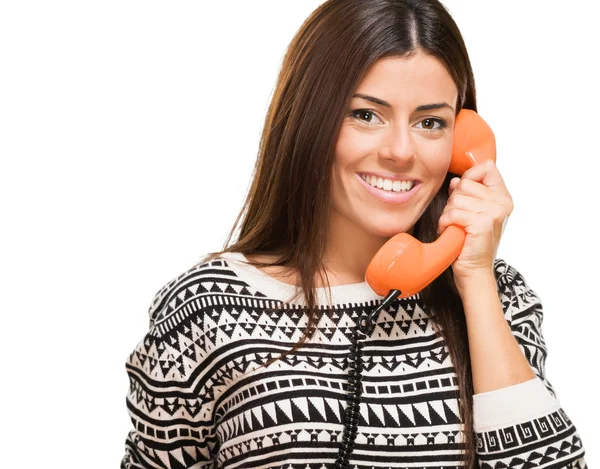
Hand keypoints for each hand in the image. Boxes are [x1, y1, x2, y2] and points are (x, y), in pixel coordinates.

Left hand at [437, 159, 512, 282]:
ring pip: (456, 198)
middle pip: (465, 183)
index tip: (464, 195)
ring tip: (454, 227)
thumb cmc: (469, 242)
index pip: (486, 167)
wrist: (473, 271)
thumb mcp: (470, 213)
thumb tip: (456, 180)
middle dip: (454, 200)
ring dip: (448, 213)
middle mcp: (502, 202)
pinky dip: (446, 222)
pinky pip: (453, 212)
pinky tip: (450, 232)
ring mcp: (495, 212)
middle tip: (457, 218)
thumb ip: (466, 194)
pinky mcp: (483, 223)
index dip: (469, 177)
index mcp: (502, 197)